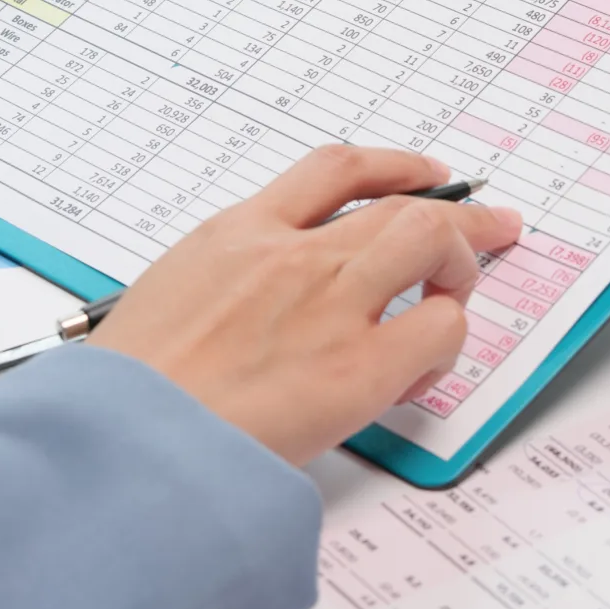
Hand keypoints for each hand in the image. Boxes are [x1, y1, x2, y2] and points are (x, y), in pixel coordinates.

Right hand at [92, 146, 523, 464]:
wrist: (119, 441)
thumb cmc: (128, 389)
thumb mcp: (164, 299)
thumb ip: (224, 284)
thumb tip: (258, 306)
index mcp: (237, 233)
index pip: (334, 170)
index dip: (394, 167)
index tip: (421, 174)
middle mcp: (291, 255)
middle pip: (403, 204)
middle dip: (458, 213)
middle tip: (490, 225)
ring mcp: (329, 305)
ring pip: (430, 241)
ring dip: (461, 262)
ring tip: (460, 294)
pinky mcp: (358, 367)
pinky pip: (438, 328)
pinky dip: (445, 341)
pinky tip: (421, 370)